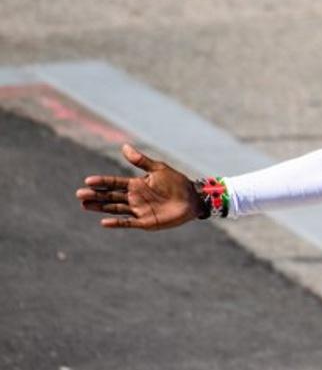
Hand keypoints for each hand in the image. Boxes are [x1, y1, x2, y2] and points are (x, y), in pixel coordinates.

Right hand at [76, 144, 200, 229]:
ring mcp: (138, 210)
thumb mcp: (159, 169)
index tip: (88, 180)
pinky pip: (128, 222)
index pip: (114, 183)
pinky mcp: (145, 221)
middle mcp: (134, 197)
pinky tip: (104, 222)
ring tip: (84, 205)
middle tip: (79, 194)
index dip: (101, 182)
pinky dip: (116, 223)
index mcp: (136, 184)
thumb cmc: (177, 183)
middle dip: (95, 195)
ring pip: (114, 208)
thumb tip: (124, 146)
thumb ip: (141, 161)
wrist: (193, 199)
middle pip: (110, 196)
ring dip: (100, 207)